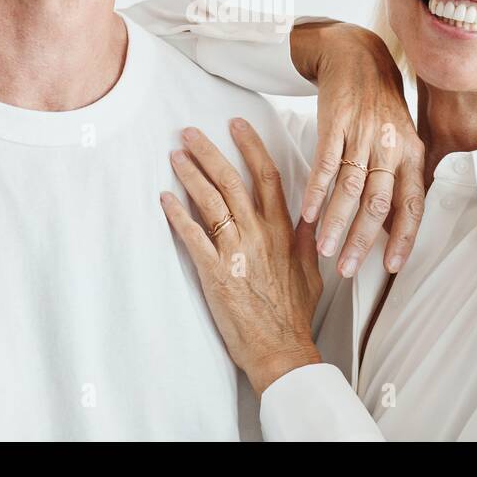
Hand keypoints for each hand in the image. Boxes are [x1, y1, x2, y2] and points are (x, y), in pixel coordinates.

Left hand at [159, 119, 323, 395]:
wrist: (281, 350)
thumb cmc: (293, 315)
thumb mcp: (311, 272)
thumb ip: (307, 241)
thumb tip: (311, 217)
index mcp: (283, 232)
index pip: (268, 177)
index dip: (251, 147)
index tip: (237, 125)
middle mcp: (259, 235)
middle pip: (231, 181)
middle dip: (208, 152)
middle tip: (188, 132)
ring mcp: (237, 252)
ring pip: (211, 202)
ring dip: (190, 175)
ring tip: (174, 155)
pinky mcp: (216, 272)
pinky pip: (193, 236)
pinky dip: (178, 215)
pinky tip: (165, 198)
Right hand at [290, 22, 426, 277]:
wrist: (357, 57)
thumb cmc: (380, 107)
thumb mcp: (400, 140)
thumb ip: (399, 180)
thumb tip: (395, 229)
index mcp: (411, 153)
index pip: (412, 204)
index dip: (403, 237)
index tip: (390, 267)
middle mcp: (390, 145)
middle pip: (378, 202)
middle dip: (361, 240)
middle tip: (345, 269)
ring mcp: (363, 133)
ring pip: (350, 188)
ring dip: (335, 222)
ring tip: (323, 249)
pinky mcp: (336, 122)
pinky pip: (325, 164)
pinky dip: (316, 191)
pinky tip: (307, 214)